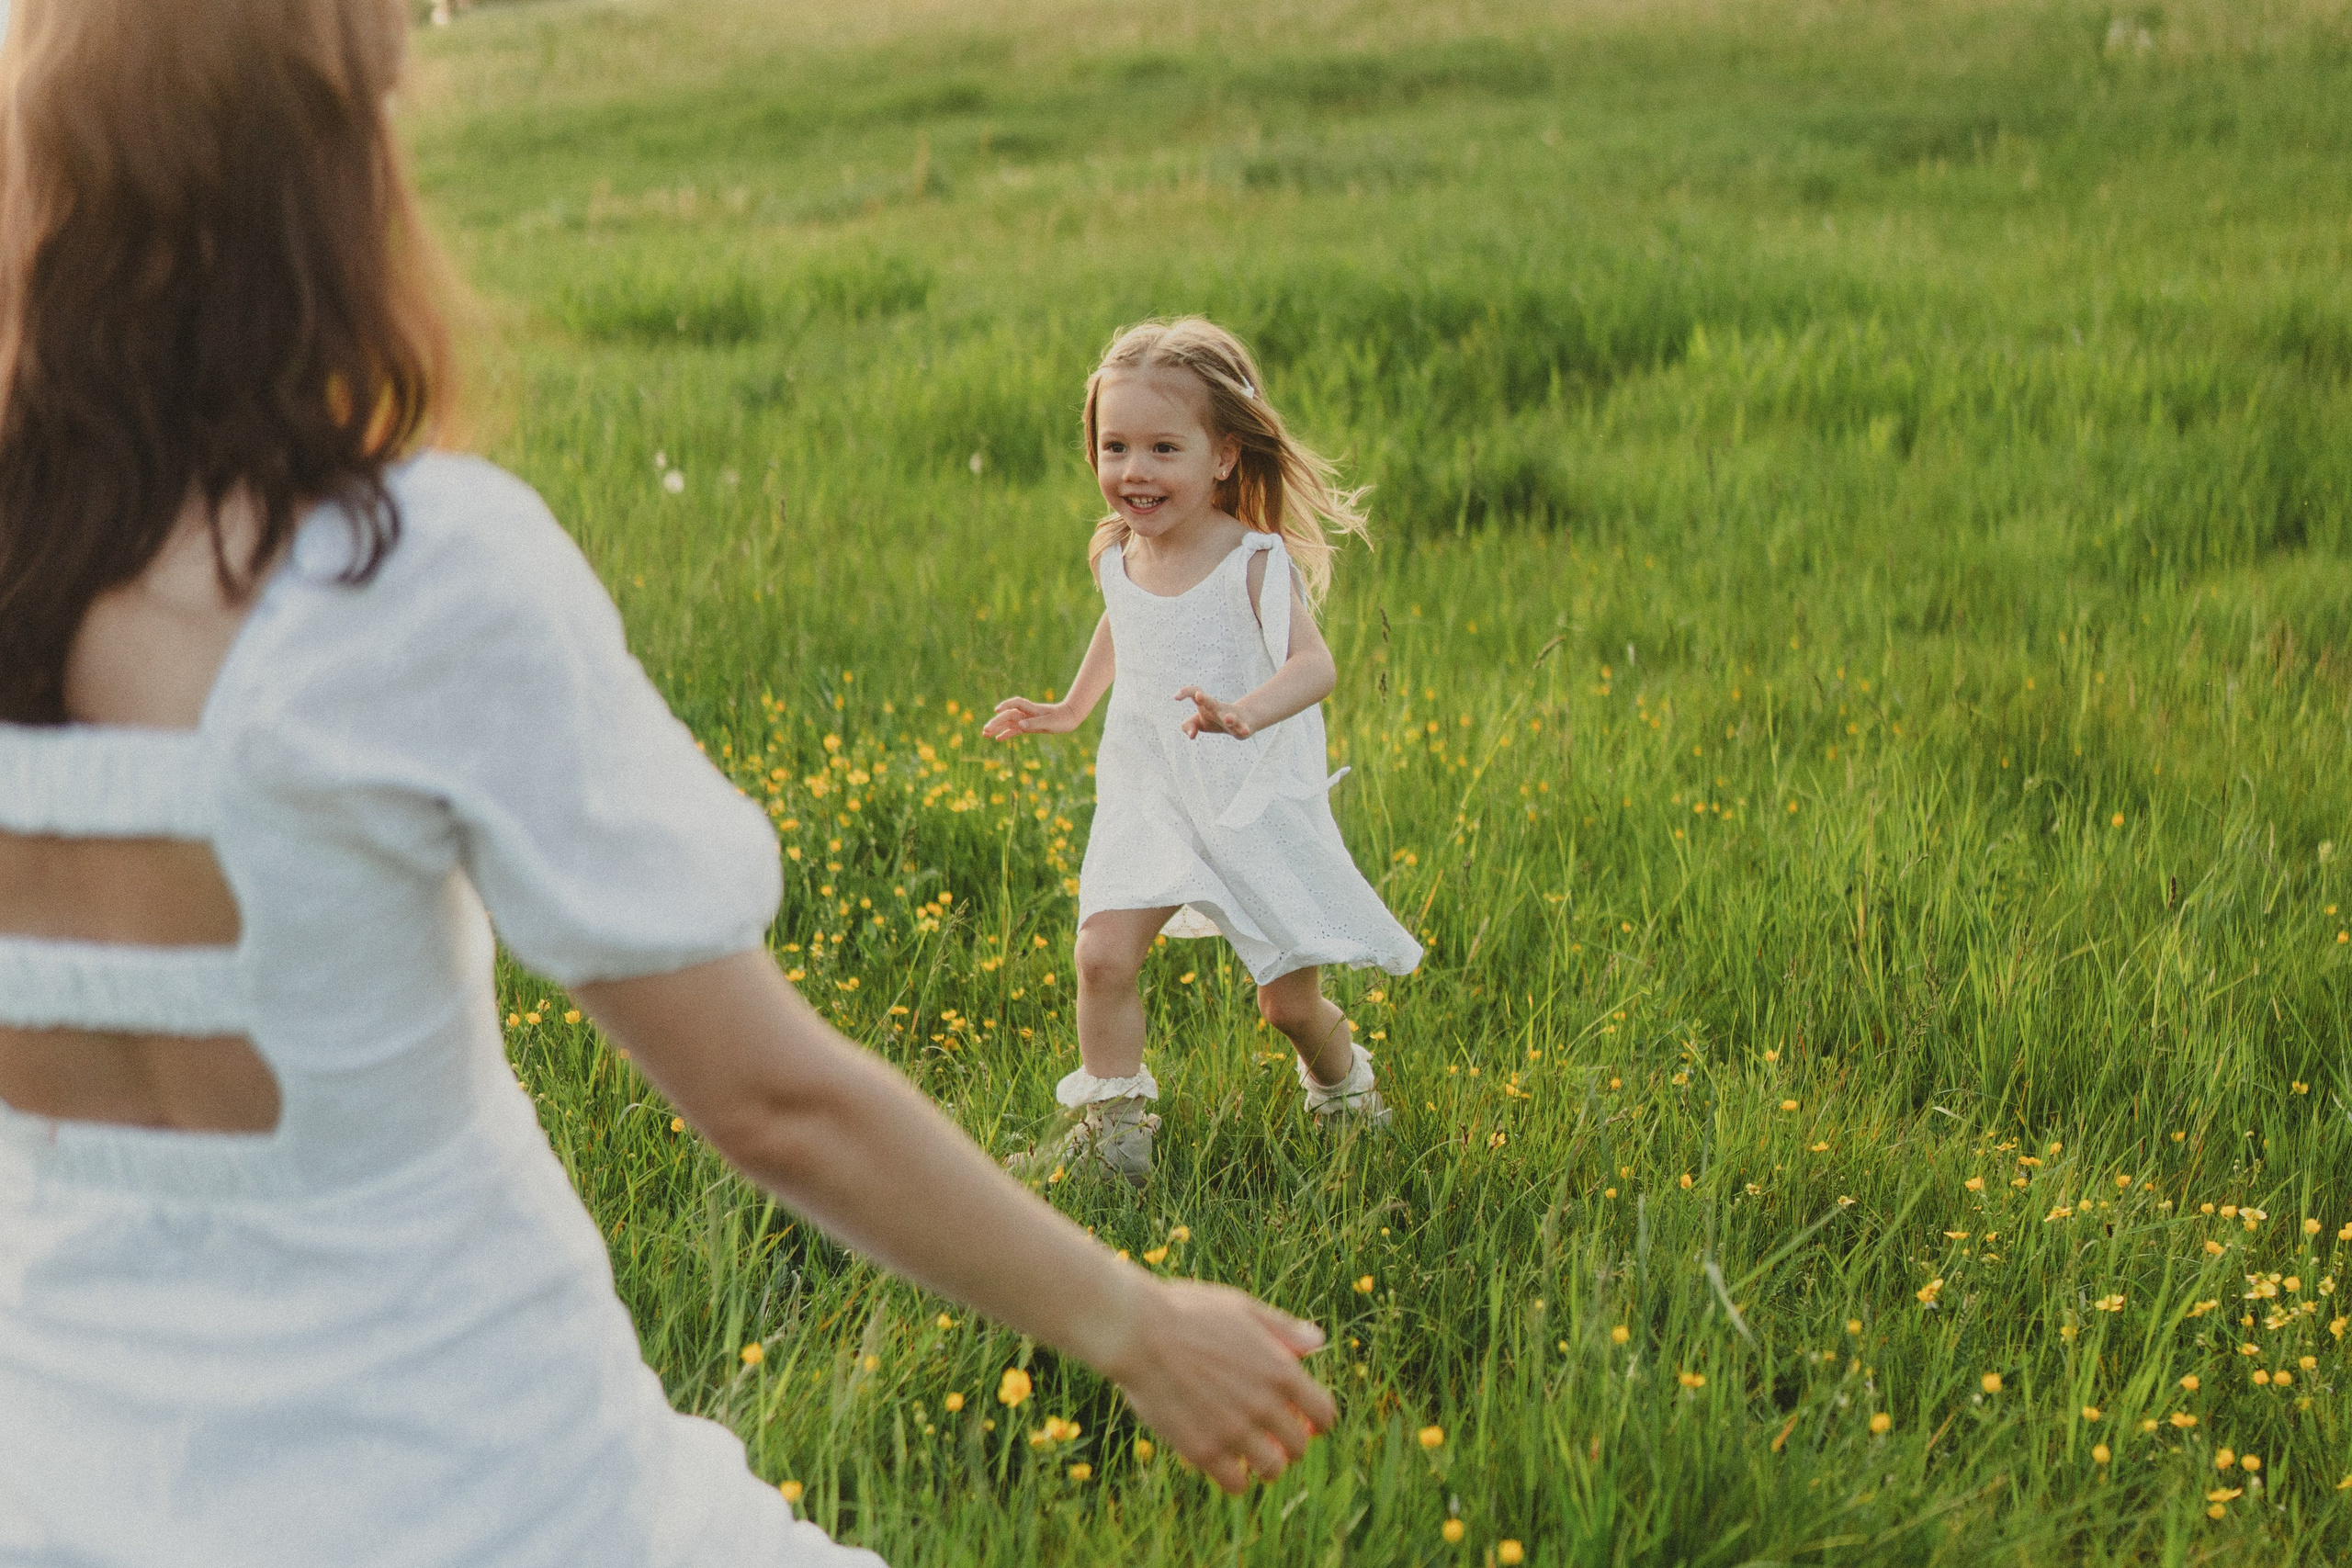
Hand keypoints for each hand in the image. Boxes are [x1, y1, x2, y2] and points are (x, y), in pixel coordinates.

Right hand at [983, 696, 1075, 739]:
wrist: (1070, 717)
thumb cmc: (1062, 719)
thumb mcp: (1050, 723)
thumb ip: (1035, 723)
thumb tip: (1020, 725)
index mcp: (1032, 710)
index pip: (1016, 704)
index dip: (1006, 705)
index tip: (996, 711)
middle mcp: (1027, 713)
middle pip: (1008, 715)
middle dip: (996, 722)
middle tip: (985, 730)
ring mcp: (1027, 720)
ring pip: (1009, 723)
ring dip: (997, 728)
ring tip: (985, 734)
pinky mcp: (1028, 726)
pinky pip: (1015, 730)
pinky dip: (1006, 733)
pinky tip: (997, 739)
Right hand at [1094, 1276, 1335, 1493]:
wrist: (1137, 1332)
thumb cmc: (1188, 1313)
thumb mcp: (1242, 1309)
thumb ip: (1283, 1330)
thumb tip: (1319, 1342)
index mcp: (1280, 1370)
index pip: (1324, 1414)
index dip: (1317, 1421)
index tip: (1304, 1421)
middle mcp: (1264, 1405)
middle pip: (1299, 1447)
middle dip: (1290, 1444)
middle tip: (1271, 1437)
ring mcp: (1234, 1431)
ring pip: (1271, 1470)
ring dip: (1264, 1464)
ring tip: (1248, 1453)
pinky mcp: (1202, 1450)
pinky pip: (1235, 1483)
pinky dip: (1234, 1476)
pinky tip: (1221, 1459)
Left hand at [1175, 687, 1253, 739]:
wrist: (1244, 720)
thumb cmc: (1215, 719)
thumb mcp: (1199, 722)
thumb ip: (1188, 726)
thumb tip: (1191, 735)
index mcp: (1207, 704)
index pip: (1195, 693)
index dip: (1186, 692)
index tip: (1175, 698)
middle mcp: (1219, 708)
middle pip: (1212, 702)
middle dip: (1205, 700)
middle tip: (1199, 697)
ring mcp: (1232, 717)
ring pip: (1230, 716)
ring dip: (1229, 718)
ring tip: (1228, 719)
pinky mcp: (1242, 726)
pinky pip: (1243, 728)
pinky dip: (1244, 729)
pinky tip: (1245, 731)